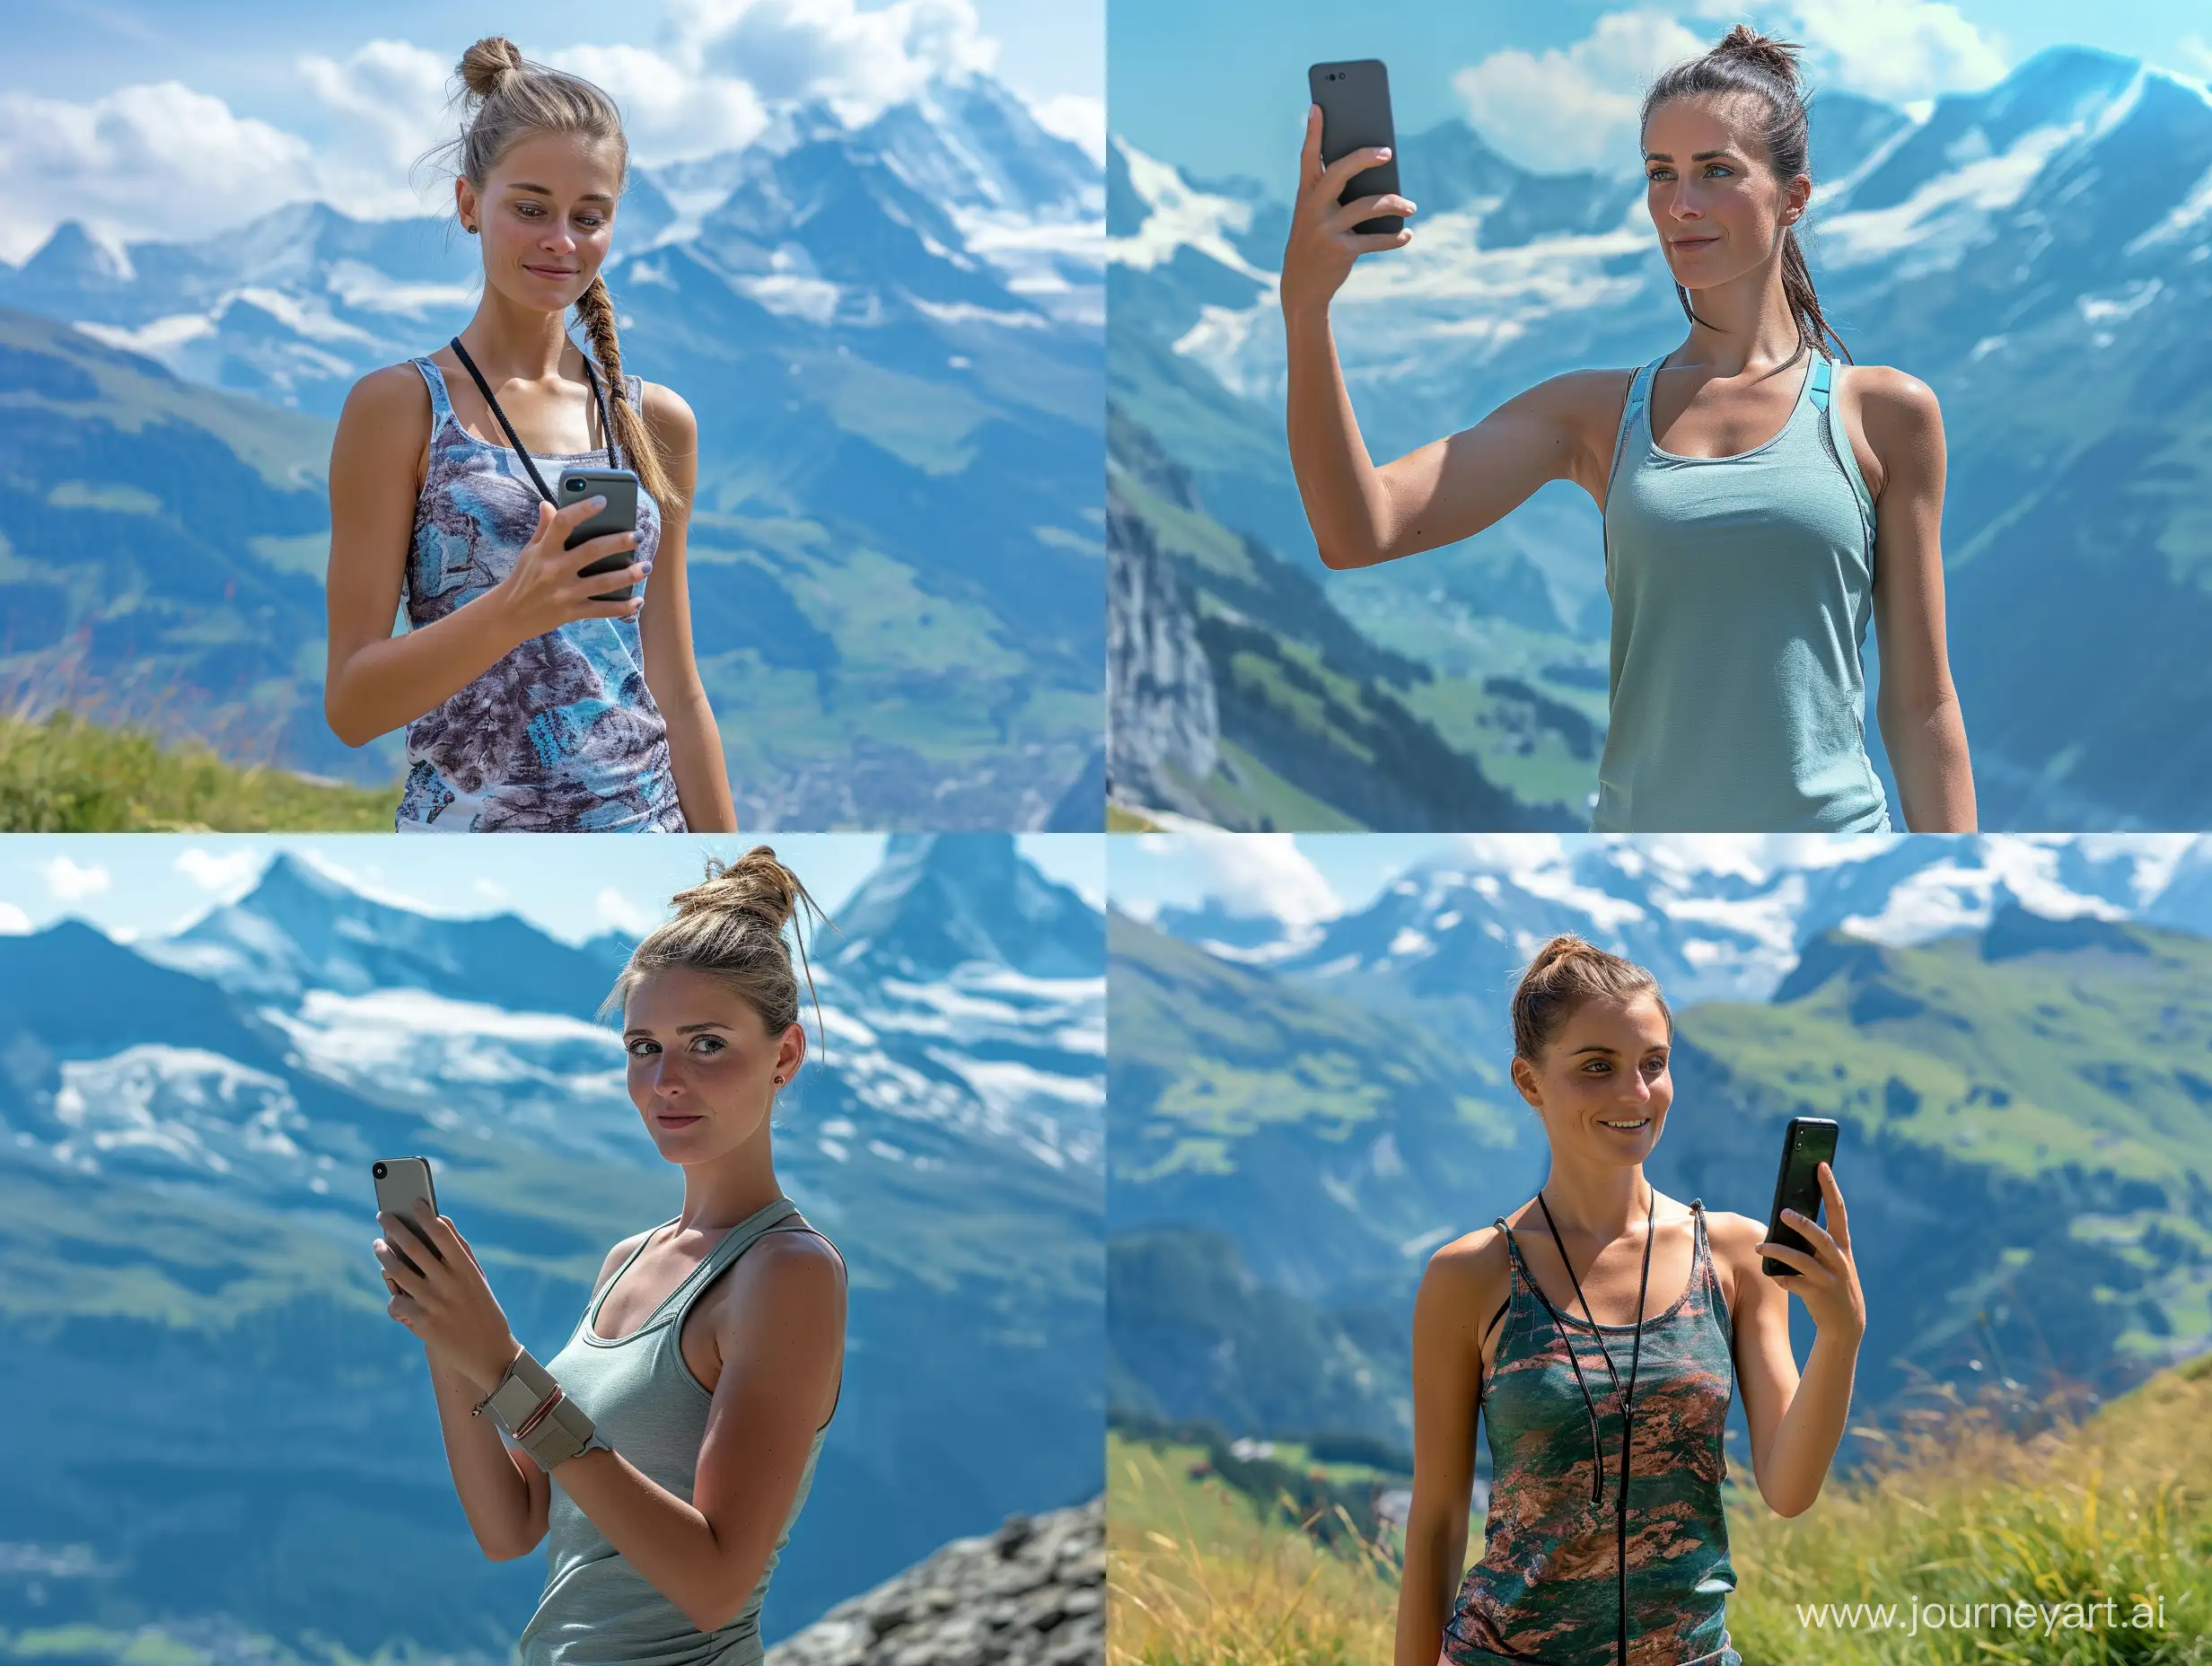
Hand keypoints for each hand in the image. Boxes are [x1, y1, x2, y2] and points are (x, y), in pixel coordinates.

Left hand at [374, 1200, 522, 1394]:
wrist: (489, 1354)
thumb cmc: (482, 1311)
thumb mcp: (477, 1279)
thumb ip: (460, 1250)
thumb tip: (442, 1220)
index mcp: (467, 1269)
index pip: (443, 1234)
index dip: (426, 1215)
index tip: (415, 1202)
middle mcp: (450, 1283)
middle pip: (414, 1247)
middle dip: (395, 1228)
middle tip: (383, 1217)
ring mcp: (434, 1303)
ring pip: (397, 1272)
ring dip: (384, 1254)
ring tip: (378, 1245)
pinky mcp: (421, 1323)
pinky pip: (396, 1303)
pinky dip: (394, 1299)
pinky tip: (395, 1297)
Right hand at [491, 497, 647, 640]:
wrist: (509, 615)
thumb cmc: (523, 578)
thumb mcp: (530, 551)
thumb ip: (544, 529)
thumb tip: (548, 504)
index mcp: (544, 550)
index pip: (563, 523)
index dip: (583, 510)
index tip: (603, 501)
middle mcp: (555, 570)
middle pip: (591, 552)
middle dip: (618, 543)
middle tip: (639, 535)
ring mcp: (564, 593)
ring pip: (603, 583)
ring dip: (628, 575)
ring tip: (647, 567)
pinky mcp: (571, 612)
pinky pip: (601, 610)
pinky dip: (622, 607)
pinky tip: (638, 602)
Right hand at [1280, 104, 1416, 318]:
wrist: (1302, 288)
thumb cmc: (1315, 242)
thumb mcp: (1316, 216)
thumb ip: (1335, 194)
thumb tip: (1377, 173)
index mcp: (1305, 195)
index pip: (1308, 158)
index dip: (1313, 132)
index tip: (1318, 106)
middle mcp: (1313, 209)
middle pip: (1341, 173)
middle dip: (1365, 158)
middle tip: (1388, 153)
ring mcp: (1325, 230)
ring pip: (1367, 206)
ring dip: (1395, 204)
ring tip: (1410, 206)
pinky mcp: (1341, 252)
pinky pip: (1375, 240)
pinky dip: (1394, 238)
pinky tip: (1406, 235)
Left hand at [1756, 1162, 1866, 1342]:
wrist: (1847, 1322)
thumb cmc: (1831, 1280)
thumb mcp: (1830, 1259)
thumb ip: (1814, 1240)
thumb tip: (1784, 1216)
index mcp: (1843, 1245)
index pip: (1838, 1210)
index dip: (1830, 1187)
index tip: (1821, 1164)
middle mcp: (1839, 1259)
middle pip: (1820, 1236)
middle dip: (1802, 1224)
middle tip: (1783, 1212)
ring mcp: (1829, 1278)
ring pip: (1801, 1261)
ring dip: (1778, 1251)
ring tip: (1759, 1246)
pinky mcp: (1817, 1295)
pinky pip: (1791, 1283)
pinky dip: (1779, 1278)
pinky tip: (1772, 1275)